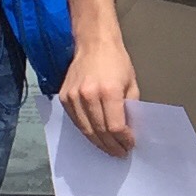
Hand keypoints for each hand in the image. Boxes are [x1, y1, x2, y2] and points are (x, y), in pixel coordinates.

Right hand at [61, 29, 139, 156]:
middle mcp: (89, 94)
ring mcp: (74, 96)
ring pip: (86, 130)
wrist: (94, 43)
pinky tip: (95, 136)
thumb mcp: (131, 83)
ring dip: (98, 143)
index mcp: (109, 91)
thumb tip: (128, 129)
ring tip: (109, 149)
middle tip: (119, 153)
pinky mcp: (64, 97)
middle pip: (100, 131)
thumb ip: (129, 108)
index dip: (123, 139)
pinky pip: (75, 121)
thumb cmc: (115, 60)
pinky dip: (86, 131)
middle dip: (111, 145)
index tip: (129, 144)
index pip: (115, 126)